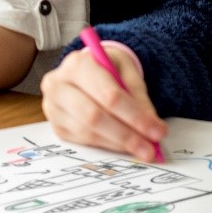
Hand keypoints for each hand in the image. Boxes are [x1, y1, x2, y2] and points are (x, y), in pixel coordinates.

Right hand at [40, 45, 166, 162]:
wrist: (86, 68)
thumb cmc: (107, 68)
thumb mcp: (127, 73)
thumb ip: (139, 98)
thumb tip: (152, 127)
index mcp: (78, 64)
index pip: (109, 95)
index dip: (135, 116)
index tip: (157, 131)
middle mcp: (58, 84)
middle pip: (94, 116)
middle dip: (126, 135)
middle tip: (149, 148)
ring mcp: (53, 107)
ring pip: (88, 131)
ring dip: (118, 143)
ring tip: (141, 148)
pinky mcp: (56, 125)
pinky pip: (82, 140)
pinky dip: (106, 145)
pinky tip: (123, 145)